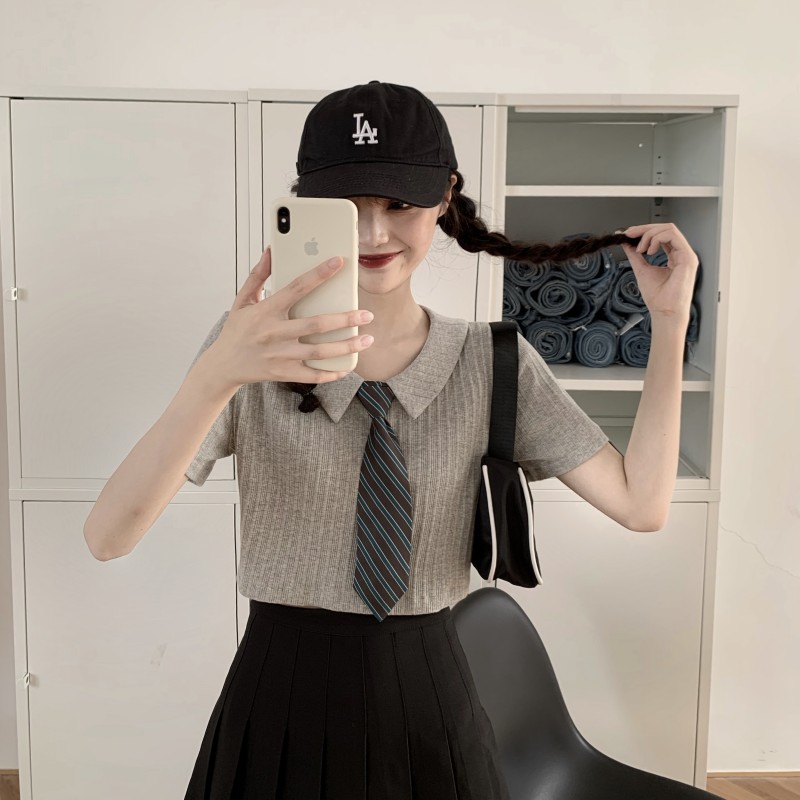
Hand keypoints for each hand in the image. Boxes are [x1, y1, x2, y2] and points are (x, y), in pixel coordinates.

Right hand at [209, 246, 373, 387]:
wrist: (223, 365)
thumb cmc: (237, 330)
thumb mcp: (243, 300)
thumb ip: (259, 275)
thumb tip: (271, 249)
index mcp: (267, 310)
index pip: (297, 287)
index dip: (319, 273)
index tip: (339, 262)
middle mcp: (275, 333)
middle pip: (317, 324)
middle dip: (346, 318)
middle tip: (367, 314)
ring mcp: (281, 355)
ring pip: (320, 351)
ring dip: (347, 346)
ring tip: (367, 339)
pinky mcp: (283, 373)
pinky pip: (313, 374)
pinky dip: (332, 373)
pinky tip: (348, 366)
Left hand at [619, 223, 698, 320]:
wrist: (664, 311)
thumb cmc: (658, 297)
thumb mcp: (641, 269)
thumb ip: (635, 255)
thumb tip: (626, 242)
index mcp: (673, 256)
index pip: (661, 235)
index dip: (644, 230)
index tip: (628, 234)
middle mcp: (681, 253)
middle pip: (665, 228)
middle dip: (644, 228)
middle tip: (629, 234)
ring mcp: (686, 254)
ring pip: (669, 229)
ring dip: (649, 235)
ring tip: (640, 249)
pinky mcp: (688, 257)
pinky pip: (672, 236)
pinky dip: (656, 239)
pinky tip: (649, 251)